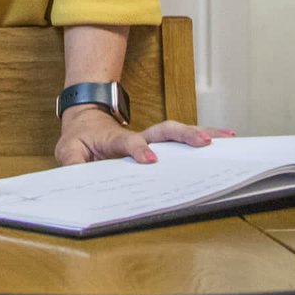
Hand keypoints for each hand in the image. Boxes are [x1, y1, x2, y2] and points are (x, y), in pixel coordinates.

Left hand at [55, 104, 234, 165]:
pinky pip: (178, 142)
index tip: (150, 160)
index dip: (138, 149)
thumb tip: (78, 179)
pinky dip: (200, 138)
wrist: (85, 116)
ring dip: (199, 133)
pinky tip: (223, 140)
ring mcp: (147, 138)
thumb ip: (72, 163)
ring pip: (175, 133)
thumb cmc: (78, 136)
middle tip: (205, 141)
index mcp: (113, 139)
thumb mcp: (67, 150)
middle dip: (183, 134)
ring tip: (227, 138)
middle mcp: (136, 136)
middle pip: (162, 131)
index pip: (127, 143)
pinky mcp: (155, 142)